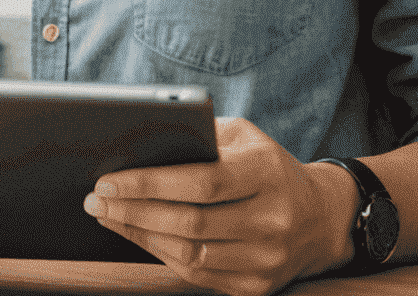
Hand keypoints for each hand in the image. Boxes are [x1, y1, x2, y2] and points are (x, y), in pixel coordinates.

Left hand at [82, 117, 355, 294]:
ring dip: (140, 236)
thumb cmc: (268, 166)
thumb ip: (202, 136)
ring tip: (108, 216)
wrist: (321, 217)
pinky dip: (161, 256)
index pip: (201, 182)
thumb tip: (143, 143)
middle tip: (96, 199)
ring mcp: (266, 259)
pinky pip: (199, 276)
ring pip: (190, 255)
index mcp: (266, 173)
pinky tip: (137, 236)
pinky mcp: (257, 287)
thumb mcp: (245, 137)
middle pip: (190, 222)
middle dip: (133, 211)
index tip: (109, 179)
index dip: (150, 183)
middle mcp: (271, 220)